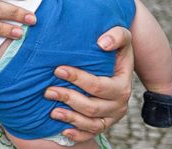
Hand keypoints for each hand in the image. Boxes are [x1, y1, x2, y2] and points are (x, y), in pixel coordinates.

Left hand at [43, 27, 133, 141]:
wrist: (118, 62)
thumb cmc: (115, 47)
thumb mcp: (121, 35)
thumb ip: (116, 35)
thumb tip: (102, 43)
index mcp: (123, 85)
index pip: (98, 86)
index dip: (78, 79)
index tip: (58, 70)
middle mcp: (119, 104)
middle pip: (92, 107)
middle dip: (69, 98)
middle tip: (48, 91)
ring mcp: (111, 116)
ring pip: (91, 124)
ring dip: (70, 118)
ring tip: (52, 111)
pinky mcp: (104, 123)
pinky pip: (91, 134)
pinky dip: (78, 135)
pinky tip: (63, 130)